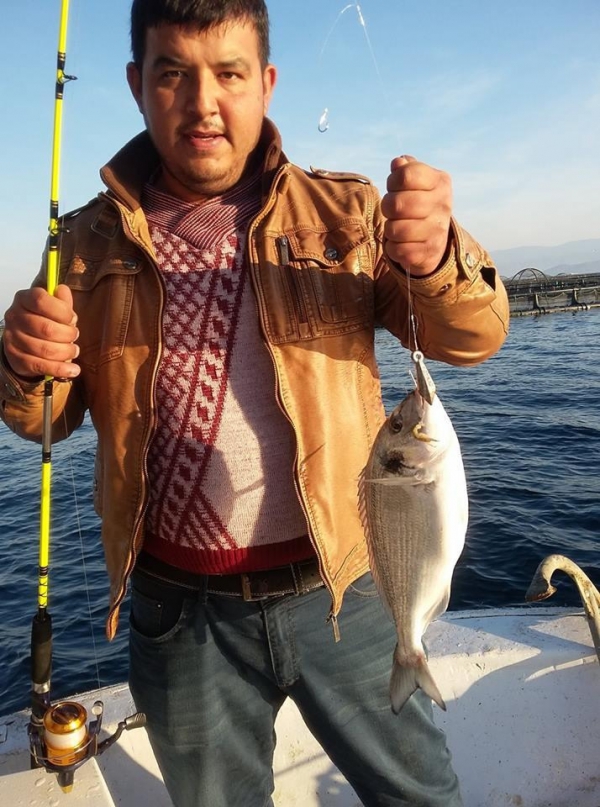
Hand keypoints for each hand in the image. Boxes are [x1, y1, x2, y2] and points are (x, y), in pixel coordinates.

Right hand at [2, 284, 79, 378]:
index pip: (41, 300)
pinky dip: (61, 369)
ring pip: (46, 349)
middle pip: (47, 328)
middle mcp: (15, 317)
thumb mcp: (54, 308)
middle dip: (68, 335)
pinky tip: (73, 370)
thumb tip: (63, 290)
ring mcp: (13, 338)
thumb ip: (61, 301)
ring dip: (66, 352)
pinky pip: (41, 366)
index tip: (72, 319)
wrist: (25, 343)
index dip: (62, 311)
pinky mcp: (16, 358)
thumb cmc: (44, 321)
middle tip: (74, 336)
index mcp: (24, 299)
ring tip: (73, 351)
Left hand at [381, 155, 452, 275]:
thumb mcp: (417, 183)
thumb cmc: (420, 204)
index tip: (395, 187)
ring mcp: (438, 231)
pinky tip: (401, 243)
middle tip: (393, 210)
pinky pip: (397, 250)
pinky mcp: (429, 253)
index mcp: (440, 182)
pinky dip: (392, 248)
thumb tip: (398, 163)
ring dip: (390, 229)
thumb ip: (407, 170)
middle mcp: (443, 205)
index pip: (406, 175)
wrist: (436, 240)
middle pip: (397, 204)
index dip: (392, 181)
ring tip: (398, 227)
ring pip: (395, 229)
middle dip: (387, 207)